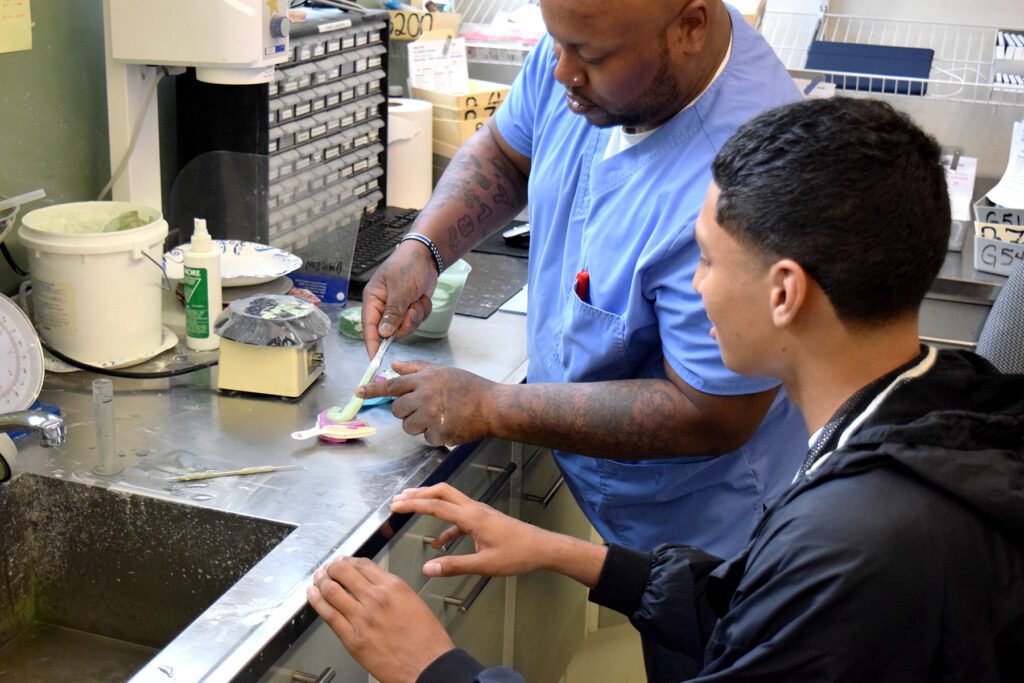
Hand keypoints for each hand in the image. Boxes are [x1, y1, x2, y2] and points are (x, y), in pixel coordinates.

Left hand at [308, 556, 454, 682]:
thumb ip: (392, 591)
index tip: (344, 561)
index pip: (363, 564)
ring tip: (318, 579)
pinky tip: (312, 595)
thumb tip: (373, 585)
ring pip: (332, 591)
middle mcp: (376, 598)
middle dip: (332, 567)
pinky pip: (329, 615)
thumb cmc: (426, 640)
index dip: (349, 560)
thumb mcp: (413, 602)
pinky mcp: (352, 639)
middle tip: (328, 568)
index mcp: (394, 587)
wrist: (428, 667)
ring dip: (321, 581)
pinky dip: (317, 602)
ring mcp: (362, 619)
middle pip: (344, 572)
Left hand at [357, 360, 498, 445]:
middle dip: (406, 412)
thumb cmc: (469, 387)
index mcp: (424, 380)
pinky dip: (435, 435)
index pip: (392, 385)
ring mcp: (430, 416)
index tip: (359, 392)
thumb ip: (416, 369)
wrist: (491, 406)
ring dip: (419, 425)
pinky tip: (449, 425)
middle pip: (398, 410)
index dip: (373, 390)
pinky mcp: (438, 433)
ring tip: (439, 417)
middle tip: (424, 408)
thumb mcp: (442, 372)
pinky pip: (425, 438)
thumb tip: (393, 366)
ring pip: (408, 426)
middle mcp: (424, 397)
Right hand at [362, 243, 437, 356]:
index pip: (369, 328)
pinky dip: (423, 310)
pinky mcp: (410, 310)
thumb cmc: (407, 266)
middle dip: (405, 323)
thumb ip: (392, 313)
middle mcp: (383, 308)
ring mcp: (397, 310)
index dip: (372, 345)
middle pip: (391, 332)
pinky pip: (417, 321)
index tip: (375, 360)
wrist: (426, 256)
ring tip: (417, 298)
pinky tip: (421, 297)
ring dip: (416, 315)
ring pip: (406, 328)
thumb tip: (383, 334)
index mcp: (373, 301)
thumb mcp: (400, 290)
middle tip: (411, 308)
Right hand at [391, 483, 553, 576]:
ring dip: (430, 503)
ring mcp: (479, 513)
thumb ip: (454, 566)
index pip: (436, 505)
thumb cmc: (516, 555)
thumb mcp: (484, 566)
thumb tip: (427, 568)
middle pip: (441, 492)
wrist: (541, 548)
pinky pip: (458, 516)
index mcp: (471, 517)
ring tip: (411, 510)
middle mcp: (473, 509)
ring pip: (449, 500)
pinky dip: (445, 525)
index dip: (413, 504)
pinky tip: (439, 543)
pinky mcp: (484, 520)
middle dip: (418, 494)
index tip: (394, 505)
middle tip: (398, 500)